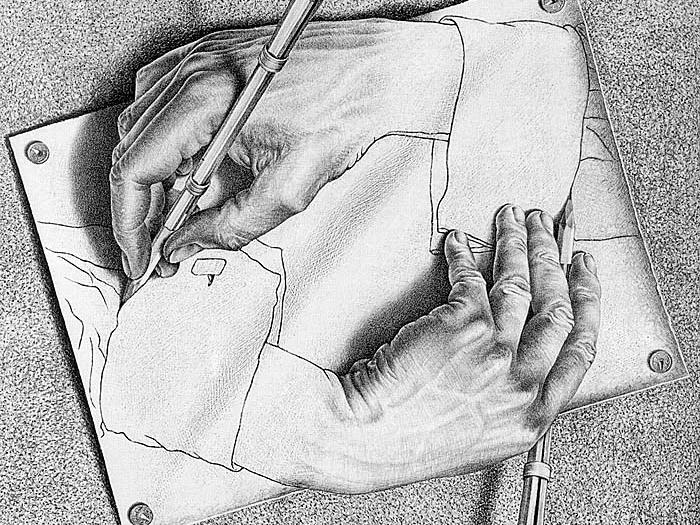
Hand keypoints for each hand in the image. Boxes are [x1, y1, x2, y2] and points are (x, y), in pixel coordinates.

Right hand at [110, 19, 461, 277]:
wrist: (380, 71)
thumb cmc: (347, 110)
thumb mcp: (292, 189)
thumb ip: (232, 226)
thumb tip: (189, 244)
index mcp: (205, 102)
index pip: (135, 170)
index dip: (129, 223)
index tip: (140, 256)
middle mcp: (191, 73)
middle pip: (130, 151)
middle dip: (138, 208)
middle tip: (157, 246)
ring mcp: (196, 61)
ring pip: (139, 129)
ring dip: (149, 178)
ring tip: (176, 213)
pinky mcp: (207, 60)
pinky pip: (159, 105)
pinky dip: (162, 144)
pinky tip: (186, 167)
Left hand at [234, 206, 601, 491]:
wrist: (367, 438)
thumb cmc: (411, 439)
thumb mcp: (482, 435)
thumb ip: (510, 400)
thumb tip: (521, 357)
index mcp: (533, 416)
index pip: (580, 349)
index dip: (588, 301)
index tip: (585, 272)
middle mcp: (523, 384)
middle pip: (557, 308)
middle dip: (556, 259)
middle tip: (550, 228)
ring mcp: (496, 354)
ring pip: (521, 285)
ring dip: (519, 243)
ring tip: (513, 218)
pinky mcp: (462, 327)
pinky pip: (471, 277)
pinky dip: (464, 254)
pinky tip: (458, 242)